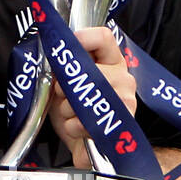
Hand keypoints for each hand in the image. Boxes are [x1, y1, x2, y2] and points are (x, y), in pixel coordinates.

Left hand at [48, 26, 136, 168]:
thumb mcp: (66, 82)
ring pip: (85, 97)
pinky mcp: (121, 125)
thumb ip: (65, 66)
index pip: (103, 36)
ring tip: (71, 113)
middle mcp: (123, 77)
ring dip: (68, 109)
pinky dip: (73, 127)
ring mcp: (125, 101)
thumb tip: (55, 54)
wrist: (83, 142)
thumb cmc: (75, 108)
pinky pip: (85, 122)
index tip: (65, 50)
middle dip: (65, 86)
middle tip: (62, 95)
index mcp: (112, 60)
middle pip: (87, 70)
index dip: (81, 38)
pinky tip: (77, 128)